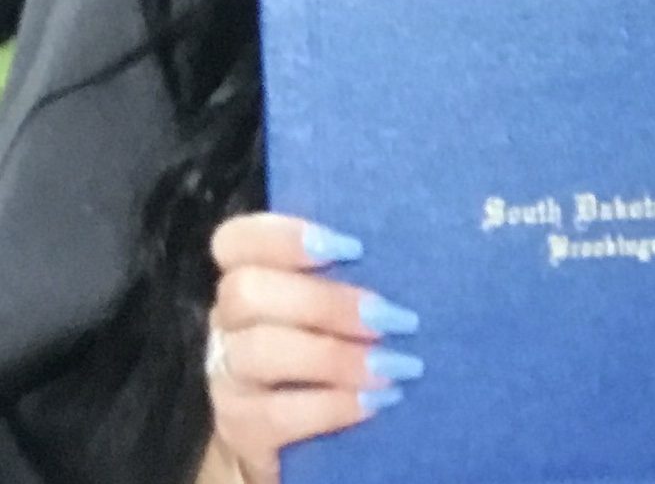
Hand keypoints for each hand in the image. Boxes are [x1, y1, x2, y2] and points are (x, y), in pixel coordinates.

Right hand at [208, 214, 421, 483]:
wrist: (299, 438)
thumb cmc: (335, 341)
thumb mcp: (334, 300)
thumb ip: (348, 272)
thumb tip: (406, 251)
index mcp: (246, 274)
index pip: (235, 240)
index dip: (286, 237)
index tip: (353, 247)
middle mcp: (227, 321)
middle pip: (247, 292)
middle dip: (325, 302)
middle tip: (391, 316)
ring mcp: (225, 377)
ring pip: (259, 352)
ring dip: (336, 356)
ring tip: (395, 364)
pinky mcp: (238, 429)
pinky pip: (276, 415)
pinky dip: (334, 405)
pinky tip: (378, 399)